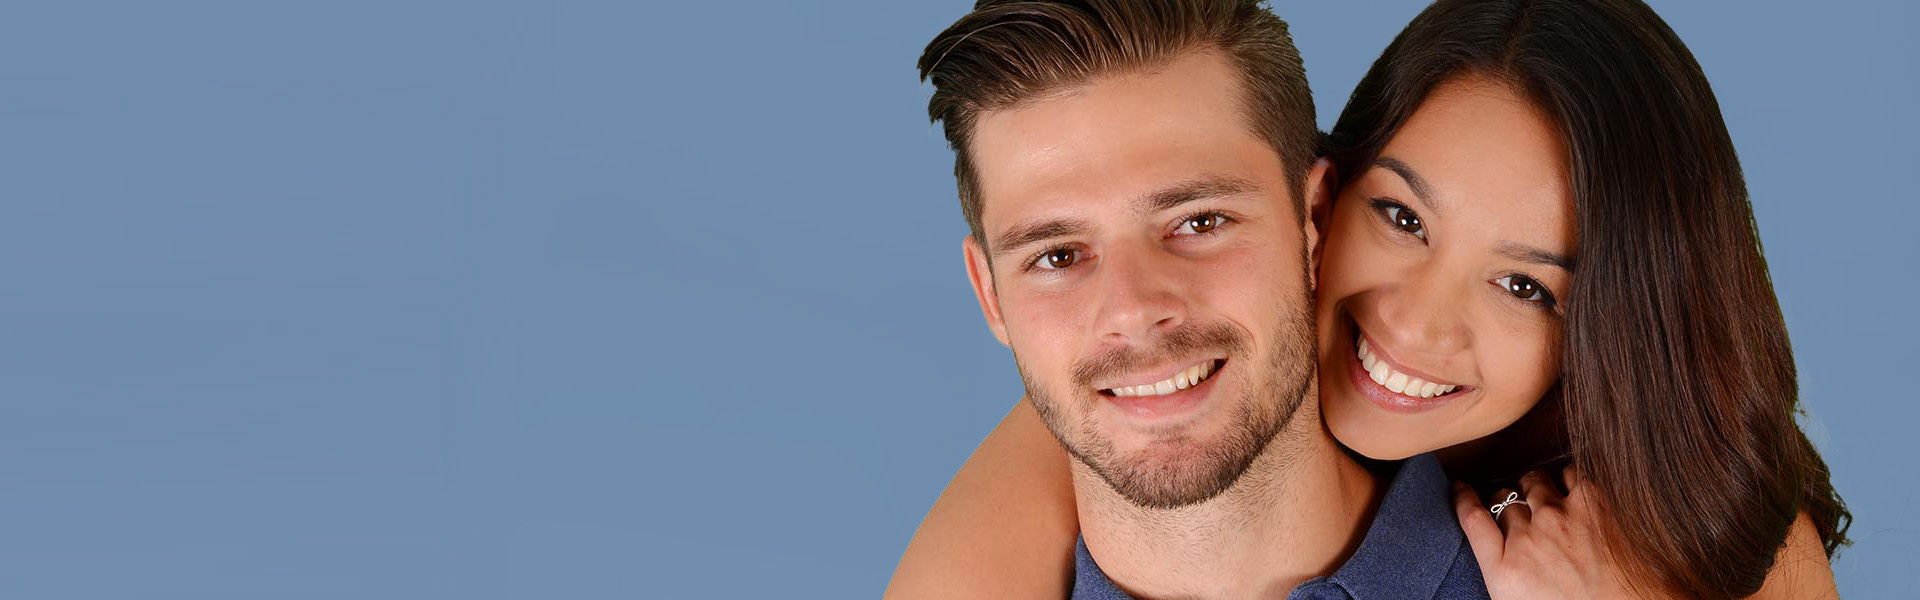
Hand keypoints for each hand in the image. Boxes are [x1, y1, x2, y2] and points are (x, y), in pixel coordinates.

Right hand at [1452, 466, 1642, 598]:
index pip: (1473, 521)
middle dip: (1509, 500)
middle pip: (1504, 501)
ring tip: (1549, 494)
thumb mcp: (1523, 599)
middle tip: (1521, 506)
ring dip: (1537, 486)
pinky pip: (1570, 473)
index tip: (1461, 489)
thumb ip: (1508, 575)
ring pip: (1534, 482)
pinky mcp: (1592, 502)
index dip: (1464, 500)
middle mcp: (1526, 538)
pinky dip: (1570, 478)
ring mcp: (1557, 517)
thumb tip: (1506, 561)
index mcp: (1504, 571)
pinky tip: (1576, 486)